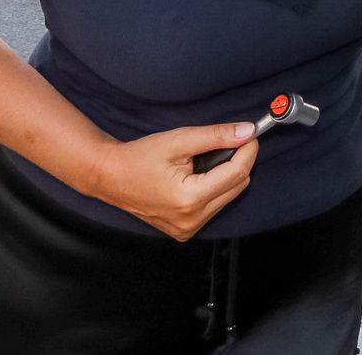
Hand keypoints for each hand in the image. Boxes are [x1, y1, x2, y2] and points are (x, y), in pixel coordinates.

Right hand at [88, 120, 259, 240]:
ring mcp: (188, 229)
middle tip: (227, 142)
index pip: (237, 173)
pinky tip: (196, 177)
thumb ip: (216, 136)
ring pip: (228, 197)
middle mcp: (191, 220)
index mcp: (190, 199)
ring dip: (225, 176)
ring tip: (202, 161)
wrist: (111, 176)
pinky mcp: (185, 230)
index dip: (248, 150)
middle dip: (237, 161)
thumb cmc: (140, 157)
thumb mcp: (179, 140)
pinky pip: (214, 207)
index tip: (251, 133)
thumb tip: (247, 131)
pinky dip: (214, 189)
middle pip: (237, 186)